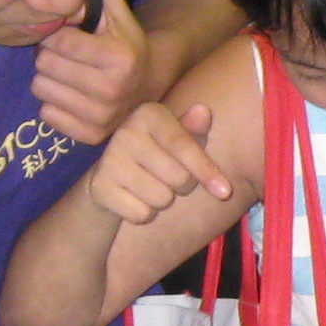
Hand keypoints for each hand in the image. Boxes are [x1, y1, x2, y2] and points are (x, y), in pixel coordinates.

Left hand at [31, 0, 150, 146]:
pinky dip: (53, 103)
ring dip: (47, 78)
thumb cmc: (125, 46)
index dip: (55, 34)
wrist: (147, 86)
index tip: (62, 36)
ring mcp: (101, 117)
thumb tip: (56, 5)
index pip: (59, 41)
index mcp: (119, 57)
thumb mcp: (116, 15)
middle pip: (45, 64)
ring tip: (64, 75)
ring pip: (40, 88)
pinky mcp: (90, 136)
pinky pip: (46, 114)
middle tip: (61, 56)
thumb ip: (89, 2)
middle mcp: (111, 90)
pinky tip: (69, 96)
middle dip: (48, 55)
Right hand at [85, 100, 234, 224]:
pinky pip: (142, 214)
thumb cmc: (157, 153)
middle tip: (168, 177)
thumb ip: (194, 130)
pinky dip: (144, 213)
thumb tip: (204, 111)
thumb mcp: (179, 139)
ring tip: (150, 186)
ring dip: (163, 200)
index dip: (207, 171)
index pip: (184, 146)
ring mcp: (110, 160)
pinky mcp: (100, 187)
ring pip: (162, 199)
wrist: (110, 175)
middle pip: (179, 178)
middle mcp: (126, 132)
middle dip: (183, 186)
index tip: (225, 192)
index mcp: (148, 114)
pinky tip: (134, 198)